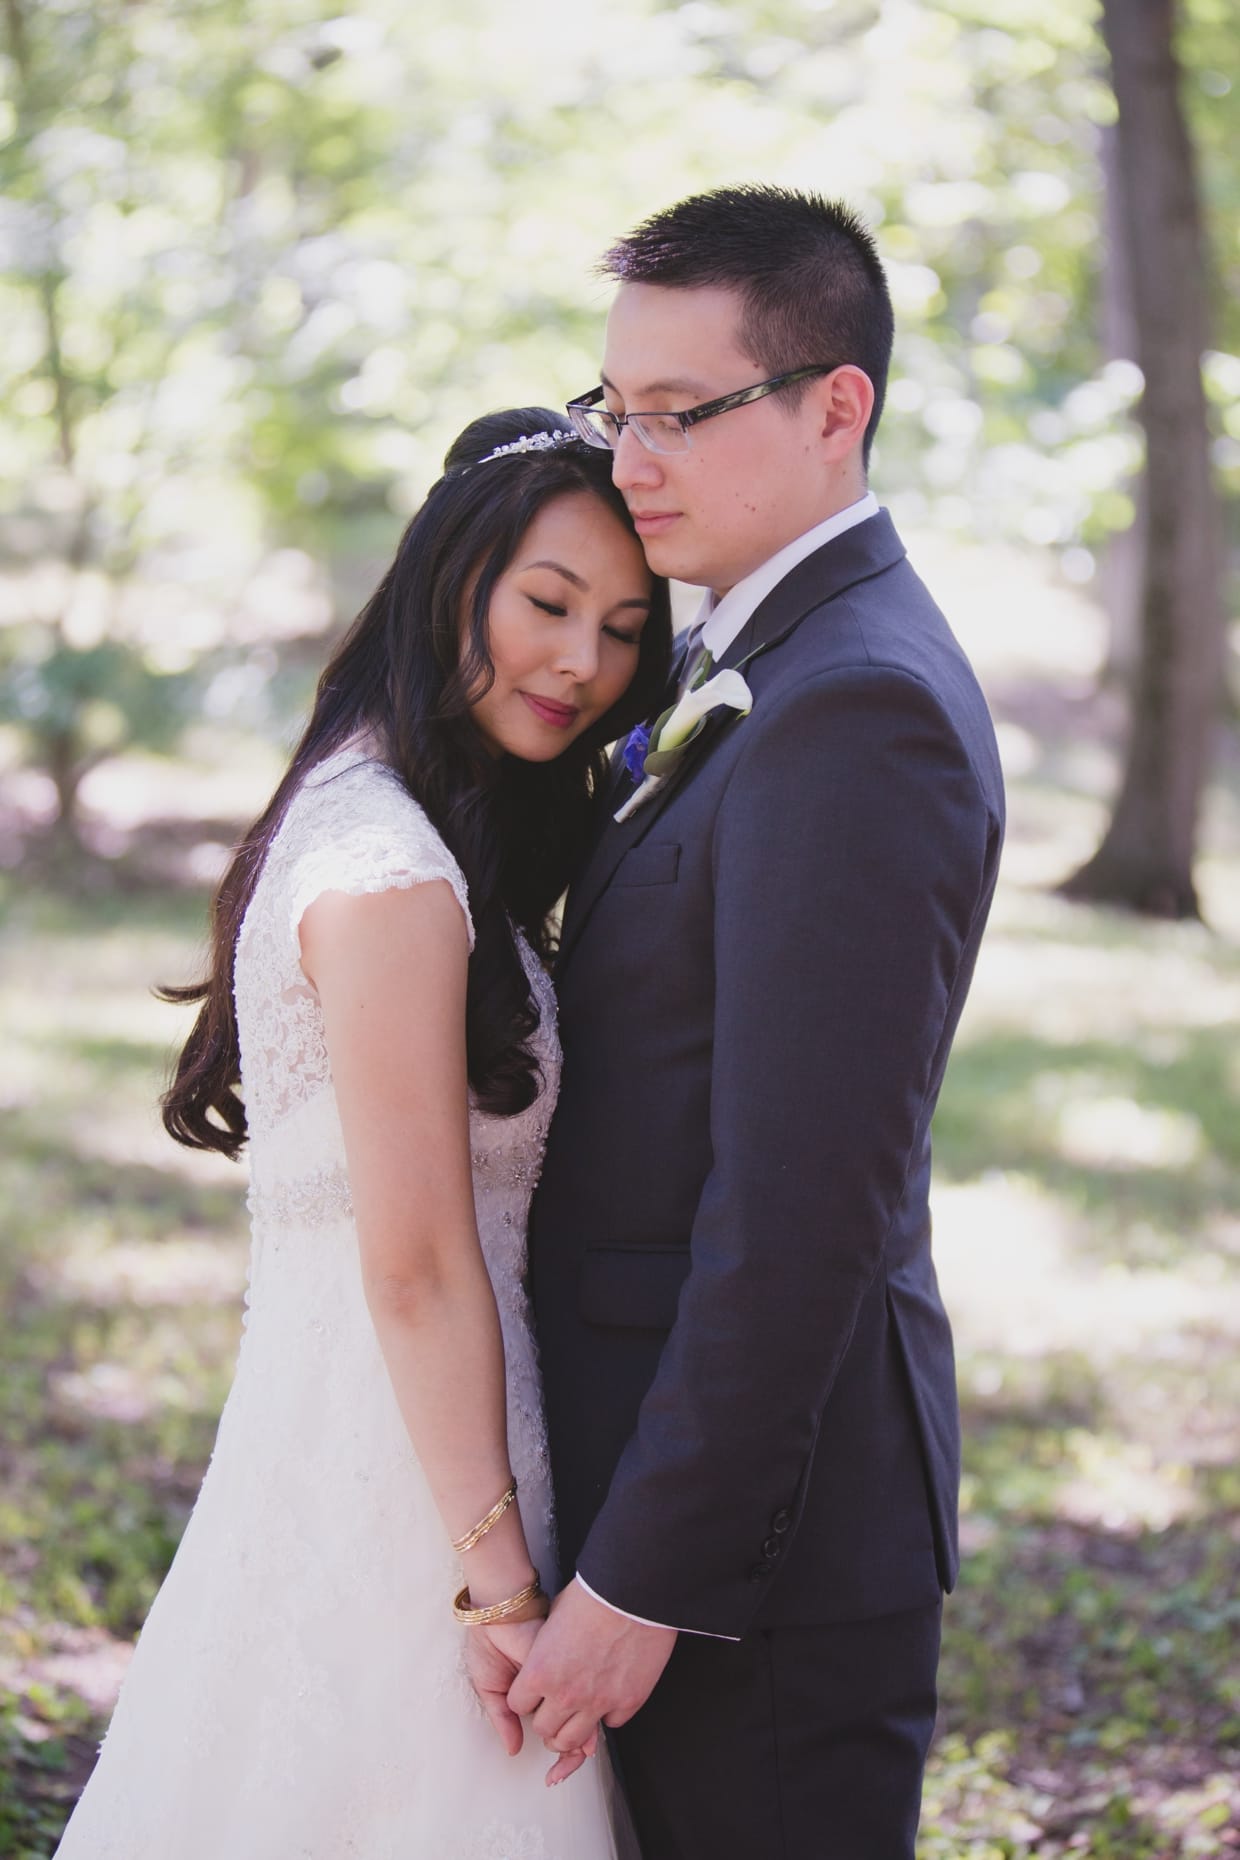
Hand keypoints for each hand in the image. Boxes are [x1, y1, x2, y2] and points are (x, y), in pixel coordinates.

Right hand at [464, 1619, 597, 1784]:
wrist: (495, 1613)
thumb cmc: (490, 1643)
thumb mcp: (491, 1686)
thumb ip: (503, 1718)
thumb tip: (514, 1750)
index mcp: (542, 1695)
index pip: (558, 1731)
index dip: (560, 1757)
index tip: (553, 1778)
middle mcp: (558, 1689)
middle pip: (574, 1731)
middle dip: (569, 1758)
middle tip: (557, 1777)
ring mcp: (566, 1678)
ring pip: (582, 1719)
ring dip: (575, 1745)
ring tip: (561, 1767)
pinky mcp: (568, 1666)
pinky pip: (578, 1699)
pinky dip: (576, 1722)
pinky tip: (572, 1739)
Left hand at [506, 1580, 675, 1764]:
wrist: (631, 1593)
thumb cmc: (592, 1596)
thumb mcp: (553, 1617)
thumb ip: (544, 1647)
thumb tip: (546, 1651)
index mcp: (540, 1672)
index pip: (517, 1705)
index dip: (525, 1698)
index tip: (533, 1693)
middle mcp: (566, 1694)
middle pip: (543, 1729)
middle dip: (546, 1719)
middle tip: (553, 1709)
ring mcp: (598, 1702)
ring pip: (573, 1740)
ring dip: (571, 1730)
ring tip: (575, 1717)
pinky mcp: (627, 1702)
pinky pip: (611, 1724)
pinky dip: (608, 1714)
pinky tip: (608, 1698)